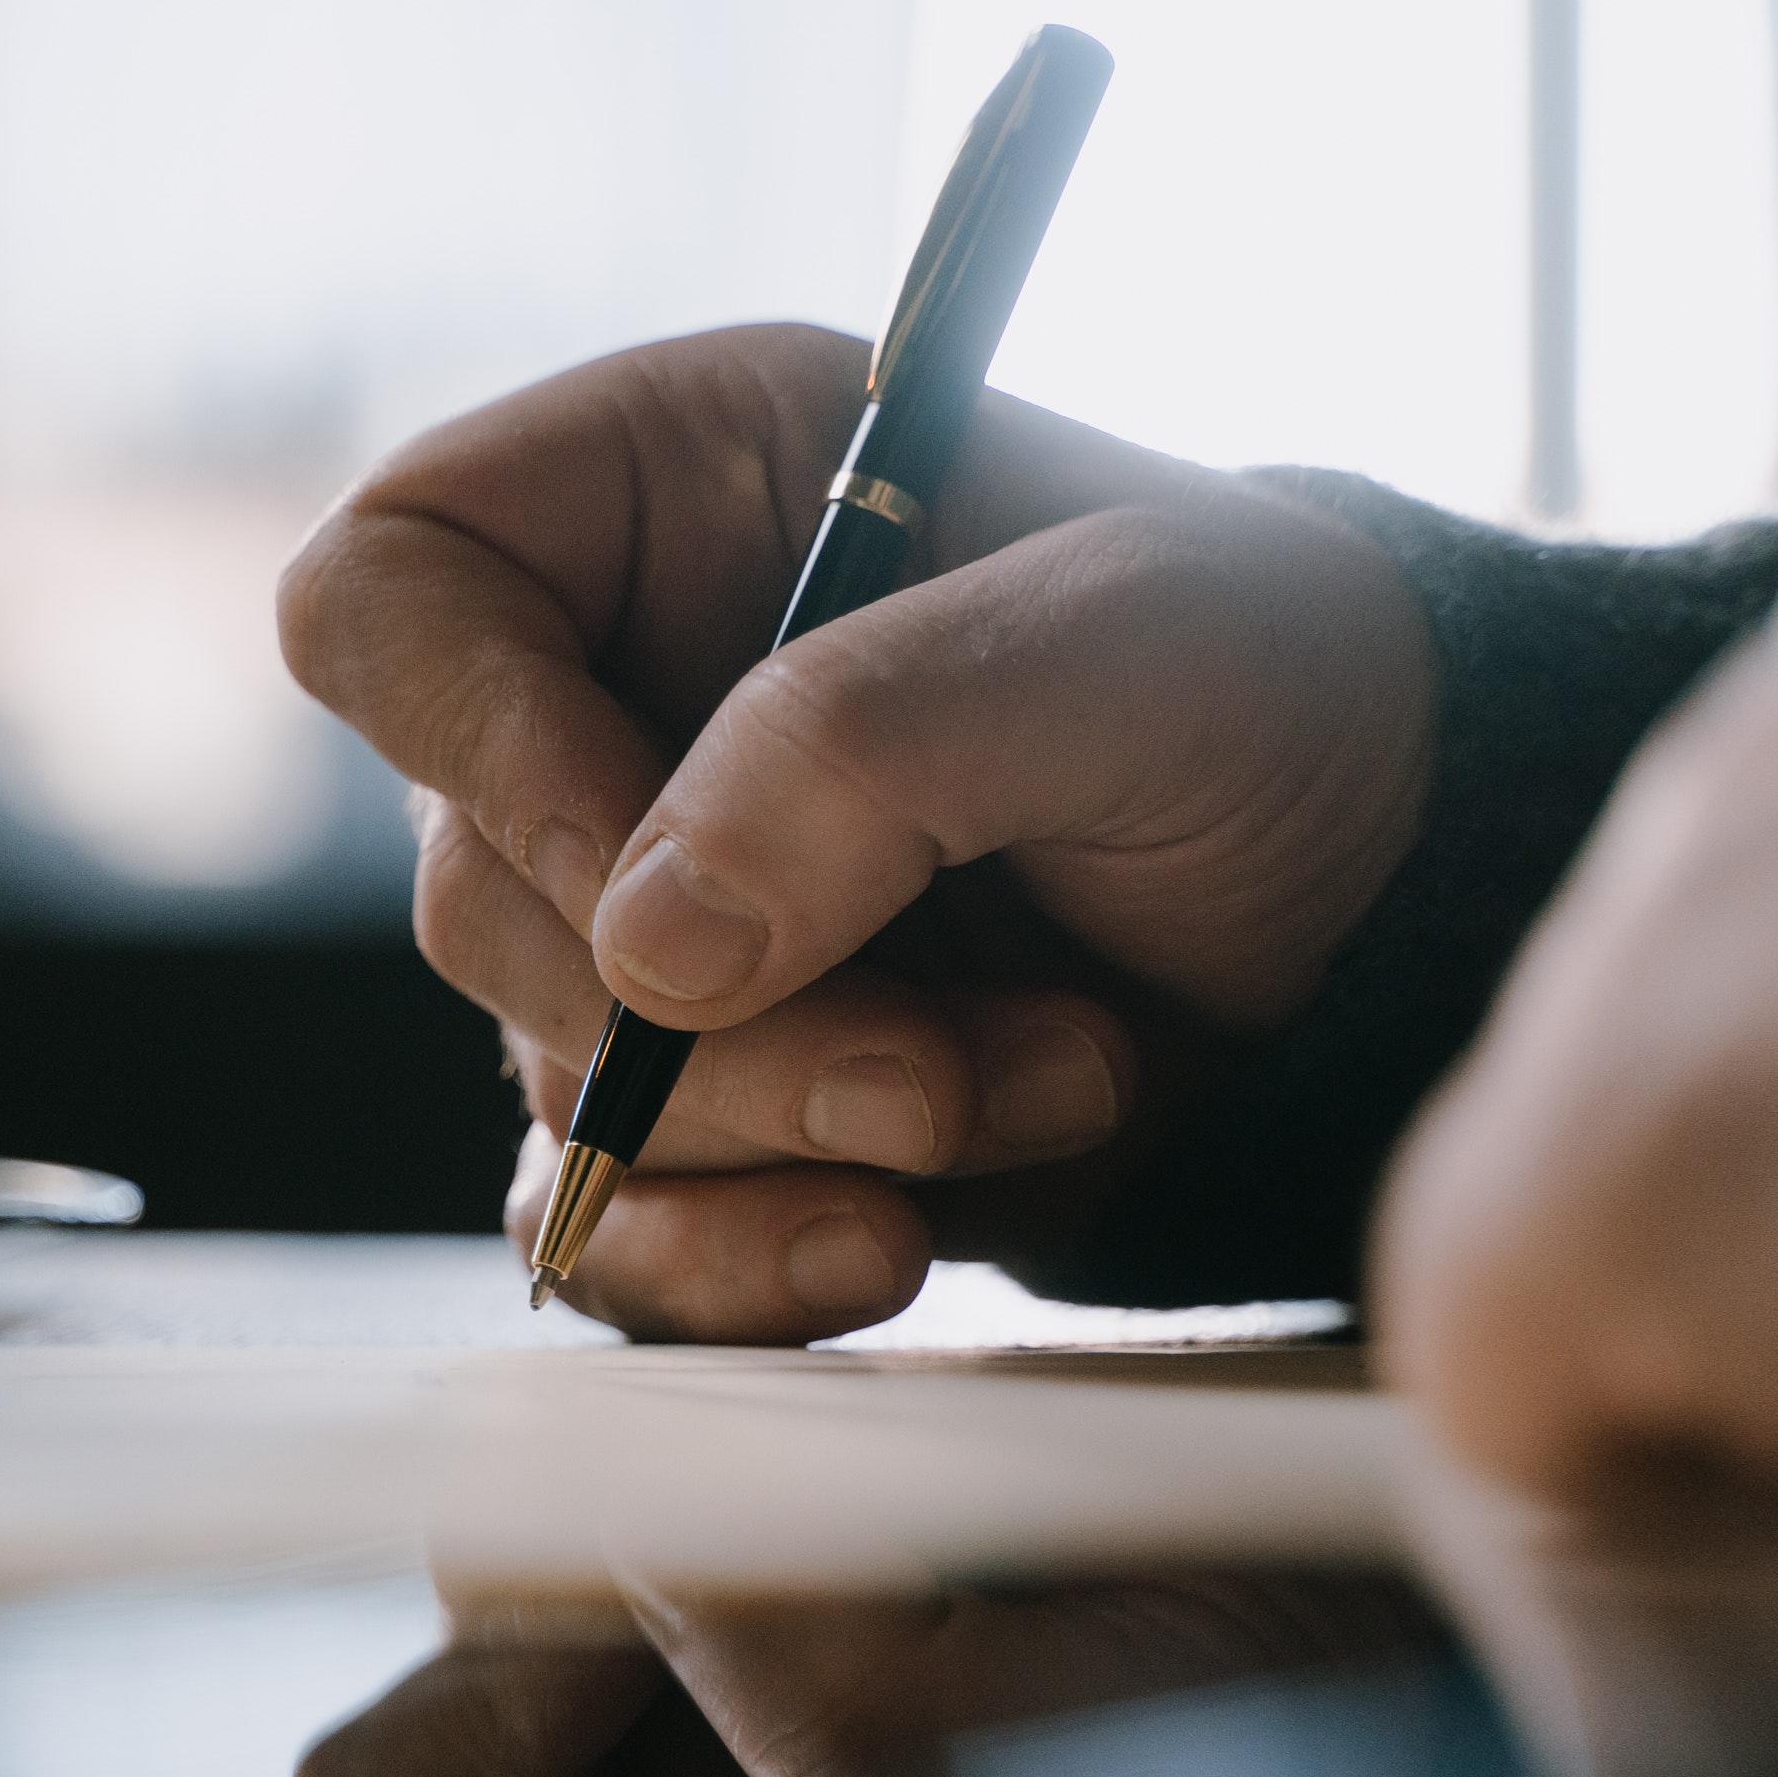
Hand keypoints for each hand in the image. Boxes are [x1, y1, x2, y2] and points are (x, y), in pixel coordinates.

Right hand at [280, 325, 1435, 1339]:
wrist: (1387, 898)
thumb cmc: (1273, 686)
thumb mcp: (1135, 640)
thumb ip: (876, 744)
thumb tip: (655, 948)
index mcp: (658, 504)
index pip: (391, 595)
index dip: (471, 741)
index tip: (658, 872)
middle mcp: (611, 711)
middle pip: (472, 897)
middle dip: (715, 1019)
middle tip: (945, 1050)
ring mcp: (649, 926)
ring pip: (557, 1087)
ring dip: (798, 1132)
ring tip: (1050, 1079)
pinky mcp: (712, 1107)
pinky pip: (610, 1236)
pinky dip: (738, 1272)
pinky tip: (895, 1246)